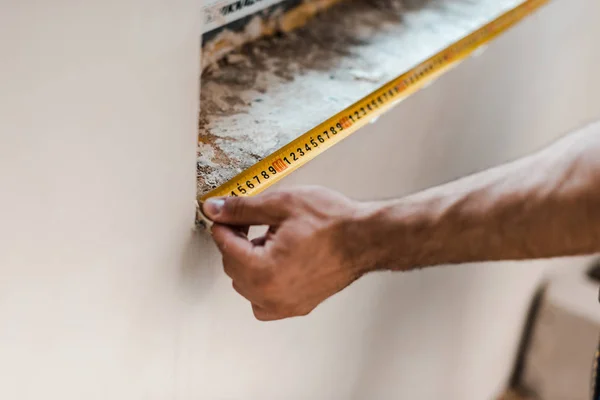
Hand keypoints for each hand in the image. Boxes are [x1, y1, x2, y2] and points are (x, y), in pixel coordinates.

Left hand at [203, 186, 370, 320]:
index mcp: (263, 270)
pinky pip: (264, 302)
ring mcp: (285, 305)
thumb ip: (243, 209)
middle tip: (248, 222)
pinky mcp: (298, 306)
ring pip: (245, 285)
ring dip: (247, 263)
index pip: (225, 247)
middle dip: (235, 243)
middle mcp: (271, 294)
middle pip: (232, 267)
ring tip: (267, 240)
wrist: (365, 238)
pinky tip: (273, 264)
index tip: (226, 214)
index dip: (223, 225)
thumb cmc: (331, 222)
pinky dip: (261, 284)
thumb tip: (215, 209)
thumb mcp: (281, 204)